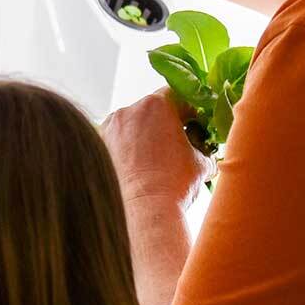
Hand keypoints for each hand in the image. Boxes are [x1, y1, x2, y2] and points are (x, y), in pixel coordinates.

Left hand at [101, 91, 215, 209]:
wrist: (144, 209)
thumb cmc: (174, 184)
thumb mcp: (202, 164)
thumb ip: (204, 150)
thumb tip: (206, 154)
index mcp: (157, 104)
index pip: (176, 95)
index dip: (187, 109)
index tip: (193, 125)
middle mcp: (129, 109)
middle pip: (151, 109)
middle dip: (164, 124)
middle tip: (175, 144)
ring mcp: (109, 127)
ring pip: (131, 125)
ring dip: (142, 136)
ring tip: (153, 160)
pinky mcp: (98, 145)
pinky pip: (115, 141)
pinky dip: (125, 150)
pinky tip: (135, 168)